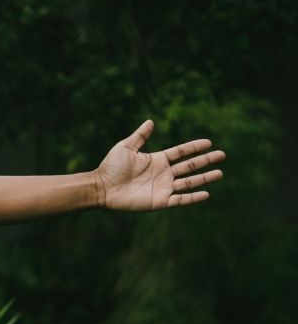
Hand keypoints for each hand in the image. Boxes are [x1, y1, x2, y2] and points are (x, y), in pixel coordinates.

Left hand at [94, 120, 224, 210]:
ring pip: (189, 182)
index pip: (181, 152)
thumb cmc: (110, 166)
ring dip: (204, 178)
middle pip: (190, 166)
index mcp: (157, 160)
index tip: (209, 143)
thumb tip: (150, 121)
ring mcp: (163, 187)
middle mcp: (163, 173)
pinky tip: (206, 193)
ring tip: (220, 173)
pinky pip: (181, 199)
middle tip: (222, 155)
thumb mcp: (126, 147)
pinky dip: (193, 197)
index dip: (195, 147)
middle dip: (206, 160)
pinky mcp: (160, 201)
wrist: (101, 187)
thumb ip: (140, 136)